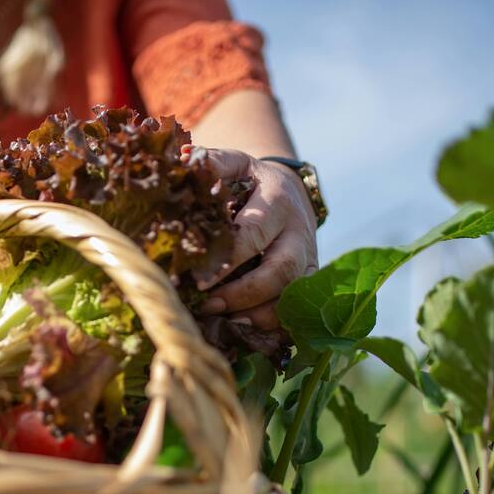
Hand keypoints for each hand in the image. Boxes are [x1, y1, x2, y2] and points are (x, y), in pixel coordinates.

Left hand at [197, 148, 318, 330]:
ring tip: (225, 322)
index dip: (226, 261)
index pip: (253, 234)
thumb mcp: (235, 164)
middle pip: (280, 271)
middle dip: (243, 295)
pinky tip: (246, 331)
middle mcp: (299, 232)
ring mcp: (309, 259)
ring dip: (259, 315)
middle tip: (208, 306)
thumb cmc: (250, 182)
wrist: (289, 191)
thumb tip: (183, 162)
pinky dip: (274, 325)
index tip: (198, 280)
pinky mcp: (310, 280)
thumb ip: (211, 163)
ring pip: (292, 296)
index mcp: (278, 200)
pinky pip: (298, 310)